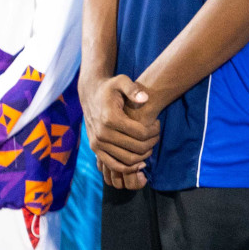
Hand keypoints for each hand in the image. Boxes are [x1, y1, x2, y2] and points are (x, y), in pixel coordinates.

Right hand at [84, 74, 161, 189]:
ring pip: (127, 160)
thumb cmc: (110, 88)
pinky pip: (114, 166)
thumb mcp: (121, 81)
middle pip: (136, 148)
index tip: (158, 124)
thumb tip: (145, 99)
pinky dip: (128, 168)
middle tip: (156, 136)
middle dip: (151, 143)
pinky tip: (140, 163)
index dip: (154, 131)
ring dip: (143, 156)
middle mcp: (102, 133)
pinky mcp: (95, 150)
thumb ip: (133, 88)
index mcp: (110, 118)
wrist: (90, 95)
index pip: (140, 133)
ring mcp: (97, 144)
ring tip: (150, 146)